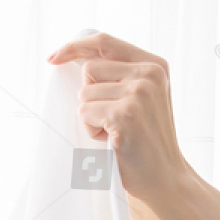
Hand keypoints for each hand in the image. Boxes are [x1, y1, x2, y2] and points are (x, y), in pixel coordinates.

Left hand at [47, 32, 190, 210]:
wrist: (166, 178)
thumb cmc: (148, 141)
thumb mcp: (144, 98)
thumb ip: (121, 74)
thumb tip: (74, 58)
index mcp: (155, 65)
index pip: (104, 42)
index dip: (74, 46)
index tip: (53, 57)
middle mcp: (149, 75)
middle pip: (89, 69)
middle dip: (92, 96)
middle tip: (115, 120)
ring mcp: (139, 94)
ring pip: (85, 94)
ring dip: (93, 117)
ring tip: (117, 133)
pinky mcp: (125, 115)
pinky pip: (85, 113)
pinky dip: (92, 131)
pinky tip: (114, 141)